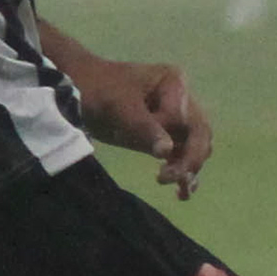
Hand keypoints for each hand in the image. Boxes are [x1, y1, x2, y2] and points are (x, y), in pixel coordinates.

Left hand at [60, 42, 211, 199]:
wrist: (78, 90)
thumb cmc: (99, 90)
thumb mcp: (120, 106)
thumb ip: (144, 127)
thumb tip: (168, 152)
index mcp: (174, 83)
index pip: (183, 117)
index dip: (167, 133)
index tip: (139, 136)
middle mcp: (182, 99)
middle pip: (199, 133)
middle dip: (190, 158)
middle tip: (171, 177)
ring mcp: (175, 118)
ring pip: (193, 146)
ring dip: (189, 169)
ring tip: (181, 191)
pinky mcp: (164, 135)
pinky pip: (180, 154)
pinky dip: (182, 171)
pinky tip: (182, 192)